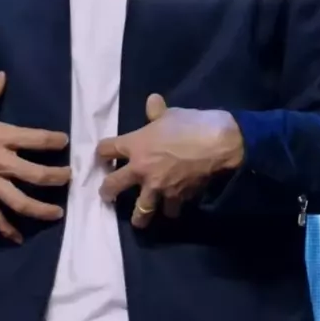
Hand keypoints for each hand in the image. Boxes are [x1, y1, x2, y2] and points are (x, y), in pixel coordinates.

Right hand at [0, 72, 70, 243]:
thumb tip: (2, 75)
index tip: (64, 141)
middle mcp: (0, 163)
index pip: (36, 138)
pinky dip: (7, 230)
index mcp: (1, 137)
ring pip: (21, 202)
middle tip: (69, 177)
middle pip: (37, 174)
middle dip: (57, 177)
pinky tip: (19, 237)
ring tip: (58, 214)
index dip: (53, 140)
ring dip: (41, 210)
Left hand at [97, 93, 243, 227]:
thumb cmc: (191, 124)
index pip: (106, 149)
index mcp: (135, 145)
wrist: (217, 144)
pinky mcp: (176, 198)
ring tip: (140, 220)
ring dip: (139, 217)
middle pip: (112, 186)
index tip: (103, 156)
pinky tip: (173, 208)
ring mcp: (158, 188)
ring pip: (140, 212)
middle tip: (107, 195)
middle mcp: (140, 170)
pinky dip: (172, 209)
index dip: (102, 152)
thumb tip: (152, 101)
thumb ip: (156, 112)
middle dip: (107, 192)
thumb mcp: (171, 114)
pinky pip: (171, 210)